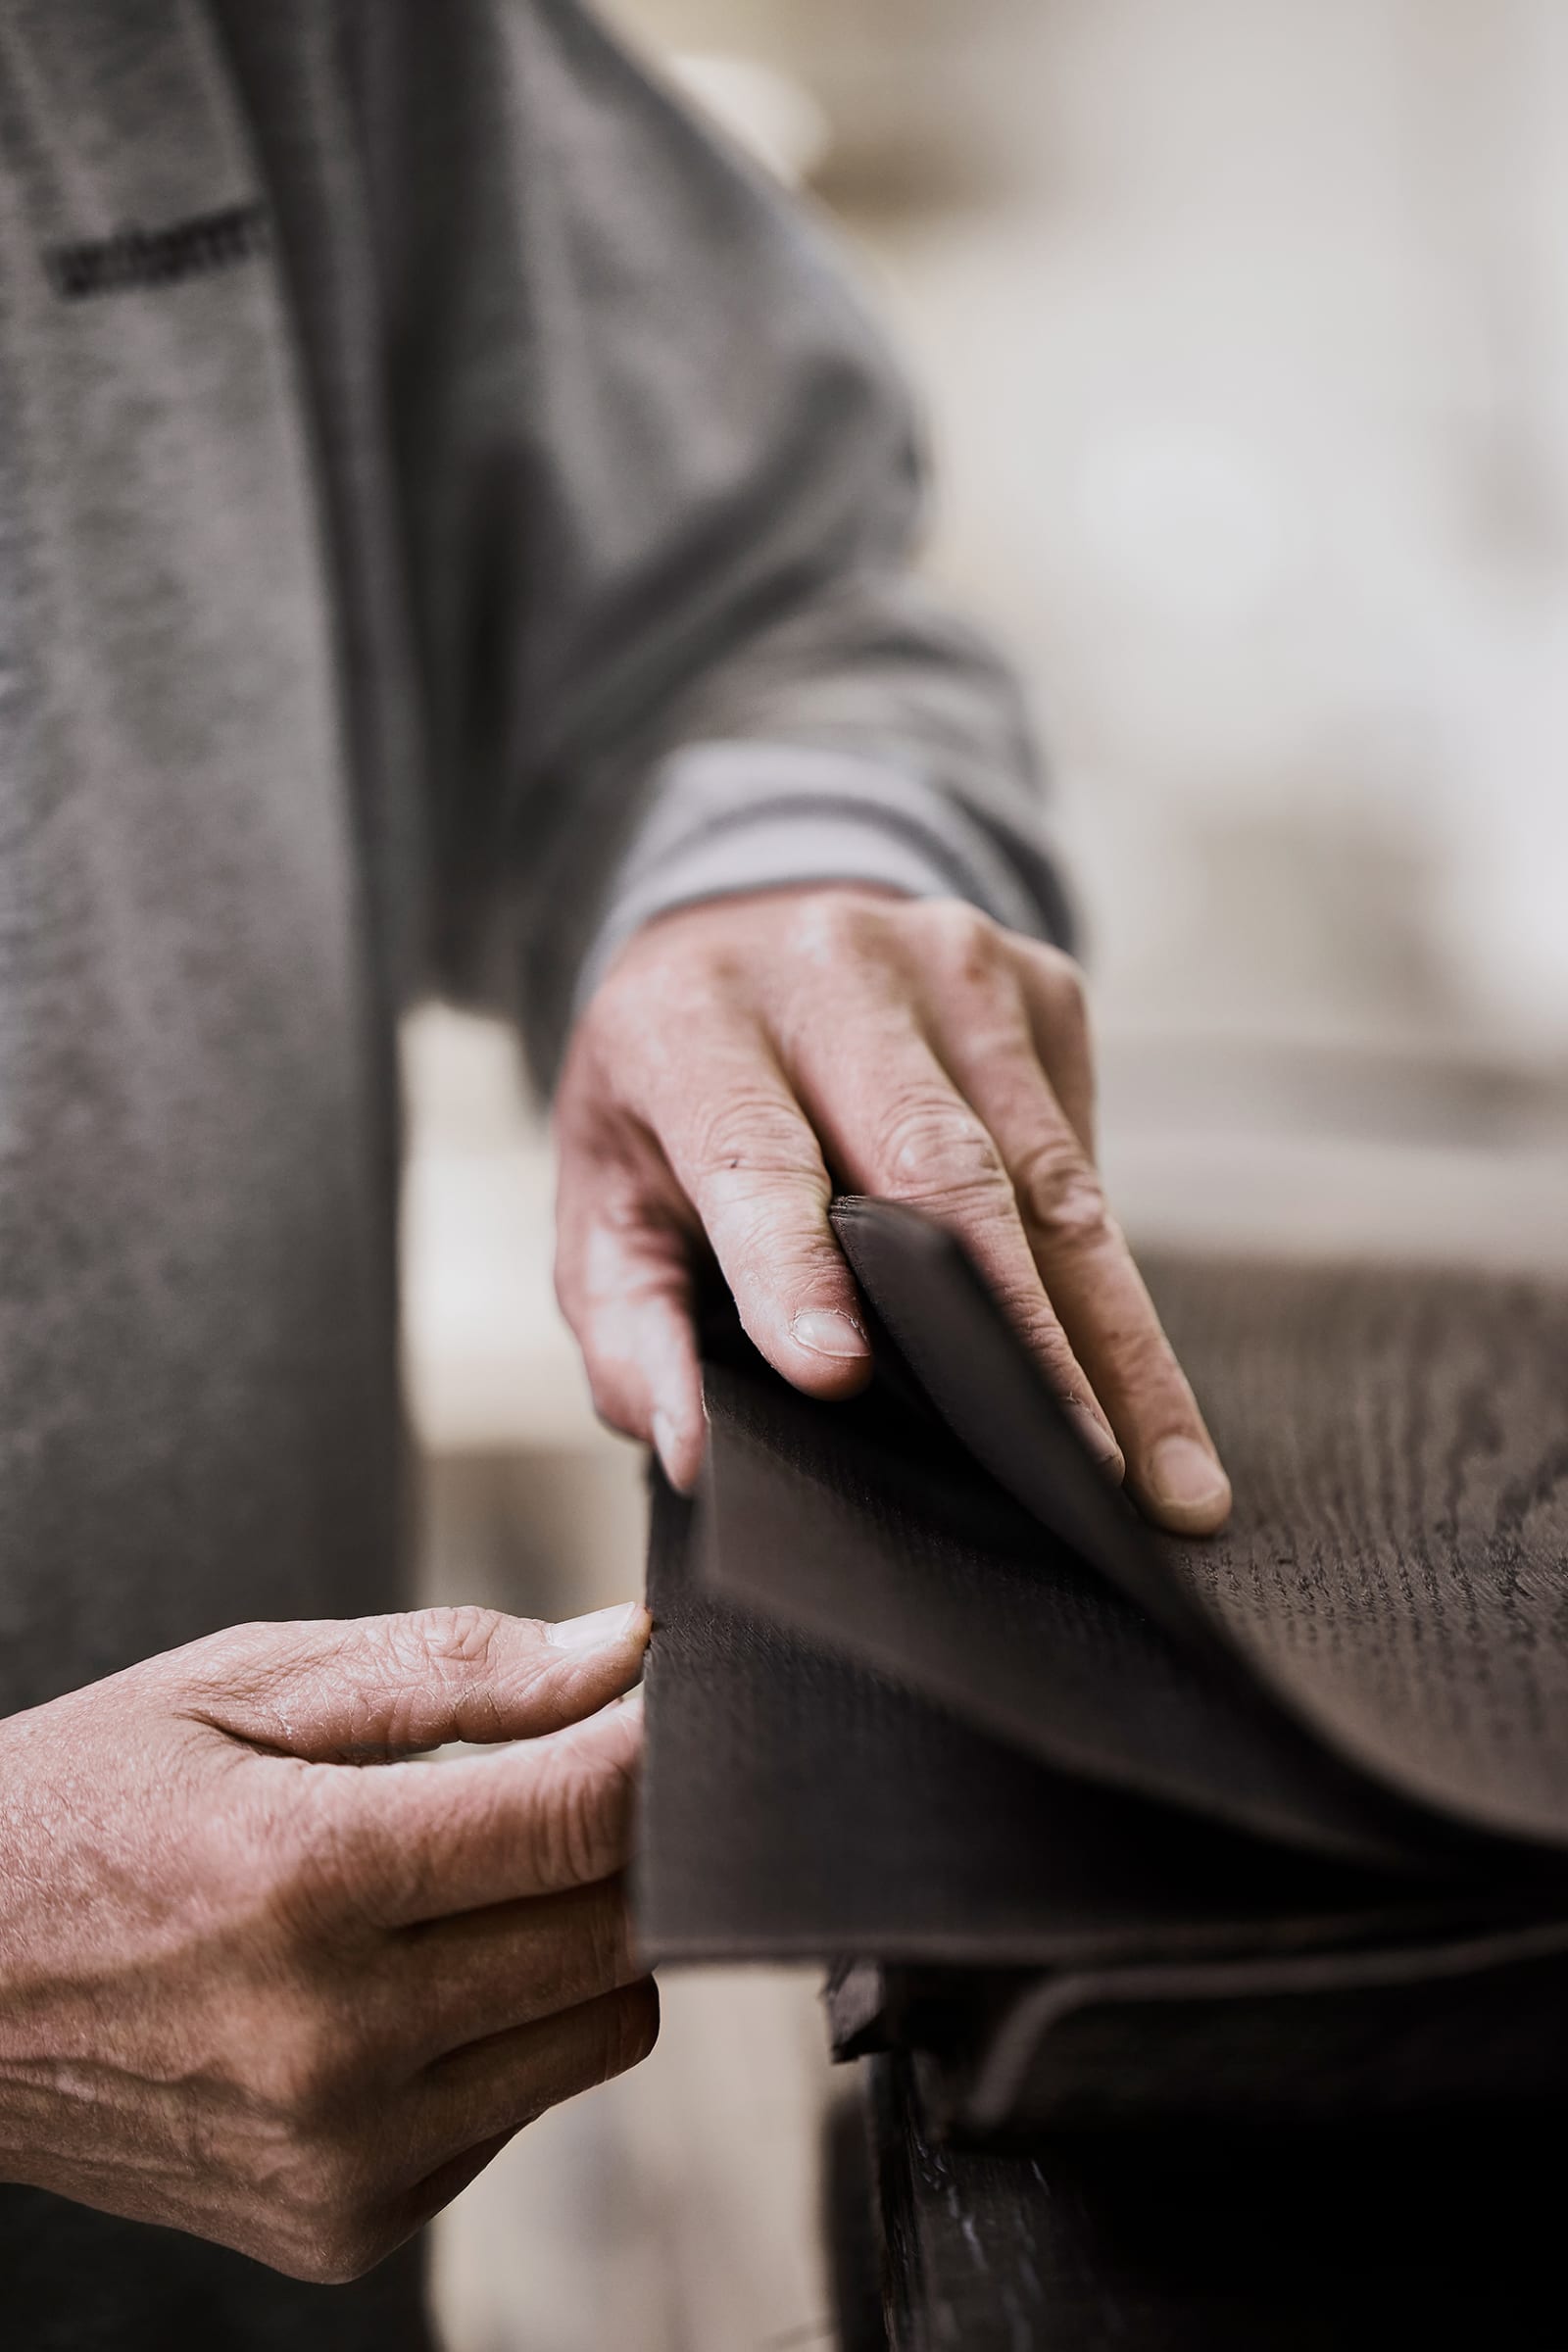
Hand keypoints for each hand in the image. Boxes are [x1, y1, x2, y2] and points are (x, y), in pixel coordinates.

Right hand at [0, 1603, 653, 2280]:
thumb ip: (451, 1668)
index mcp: (307, 1878)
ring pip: (600, 2029)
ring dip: (581, 1941)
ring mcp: (343, 2154)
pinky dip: (512, 2032)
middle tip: (570, 1778)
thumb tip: (623, 1649)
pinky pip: (522, 2109)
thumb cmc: (83, 1808)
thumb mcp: (242, 1687)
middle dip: (627, 1840)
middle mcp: (334, 2041)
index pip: (586, 1817)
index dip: (657, 1747)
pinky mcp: (346, 2226)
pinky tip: (414, 1978)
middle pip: (618, 1932)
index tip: (666, 1706)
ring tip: (477, 1881)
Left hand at [555, 887, 1229, 1532]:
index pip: (752, 1152)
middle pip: (937, 1166)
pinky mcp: (1040, 985)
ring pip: (1049, 1177)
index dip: (793, 1262)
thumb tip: (694, 1448)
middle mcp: (830, 970)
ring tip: (1171, 1476)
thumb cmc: (671, 1104)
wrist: (747, 930)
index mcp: (691, 1020)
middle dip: (1017, 1331)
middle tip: (1073, 1469)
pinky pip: (1085, 1158)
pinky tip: (1141, 1388)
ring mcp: (953, 966)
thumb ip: (627, 1331)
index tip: (839, 1375)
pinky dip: (1112, 1283)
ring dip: (1115, 1338)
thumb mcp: (603, 1203)